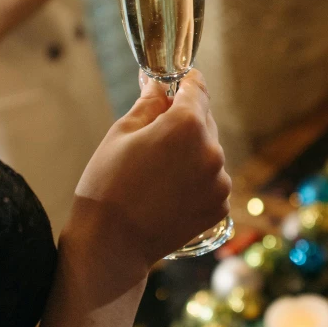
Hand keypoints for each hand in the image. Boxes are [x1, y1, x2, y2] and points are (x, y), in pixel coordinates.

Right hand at [67, 69, 230, 273]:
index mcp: (187, 124)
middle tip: (155, 135)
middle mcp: (212, 150)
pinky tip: (169, 192)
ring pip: (208, 152)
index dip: (186, 81)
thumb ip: (149, 103)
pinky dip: (196, 180)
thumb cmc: (107, 185)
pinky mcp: (220, 206)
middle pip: (204, 121)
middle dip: (184, 121)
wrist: (111, 245)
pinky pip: (212, 180)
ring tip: (158, 172)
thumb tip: (159, 83)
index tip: (178, 81)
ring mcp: (220, 181)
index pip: (197, 88)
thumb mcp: (122, 133)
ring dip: (191, 153)